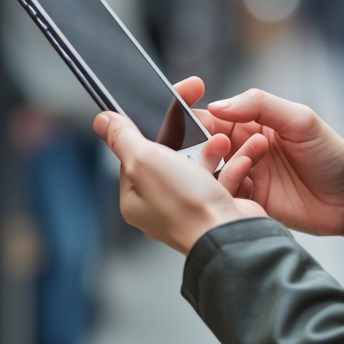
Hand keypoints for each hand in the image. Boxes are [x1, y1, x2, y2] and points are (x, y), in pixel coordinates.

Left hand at [94, 109, 266, 254]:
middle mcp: (161, 205)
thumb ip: (123, 137)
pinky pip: (224, 176)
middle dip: (191, 138)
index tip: (168, 109)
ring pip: (201, 164)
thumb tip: (102, 121)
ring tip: (223, 143)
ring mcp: (191, 207)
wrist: (230, 234)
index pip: (136, 155)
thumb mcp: (144, 161)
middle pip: (171, 156)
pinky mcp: (217, 206)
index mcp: (136, 198)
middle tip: (201, 122)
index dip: (152, 130)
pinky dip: (233, 165)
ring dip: (215, 148)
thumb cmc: (186, 206)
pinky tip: (240, 157)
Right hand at [175, 80, 343, 242]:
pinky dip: (228, 190)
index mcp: (250, 123)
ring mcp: (244, 177)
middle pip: (202, 145)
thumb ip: (260, 106)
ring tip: (248, 162)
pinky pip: (224, 195)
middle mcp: (241, 149)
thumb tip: (216, 105)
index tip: (184, 108)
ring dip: (219, 166)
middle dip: (203, 144)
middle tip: (222, 145)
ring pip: (209, 171)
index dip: (192, 111)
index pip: (211, 115)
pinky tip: (248, 186)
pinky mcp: (248, 203)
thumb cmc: (330, 154)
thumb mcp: (299, 120)